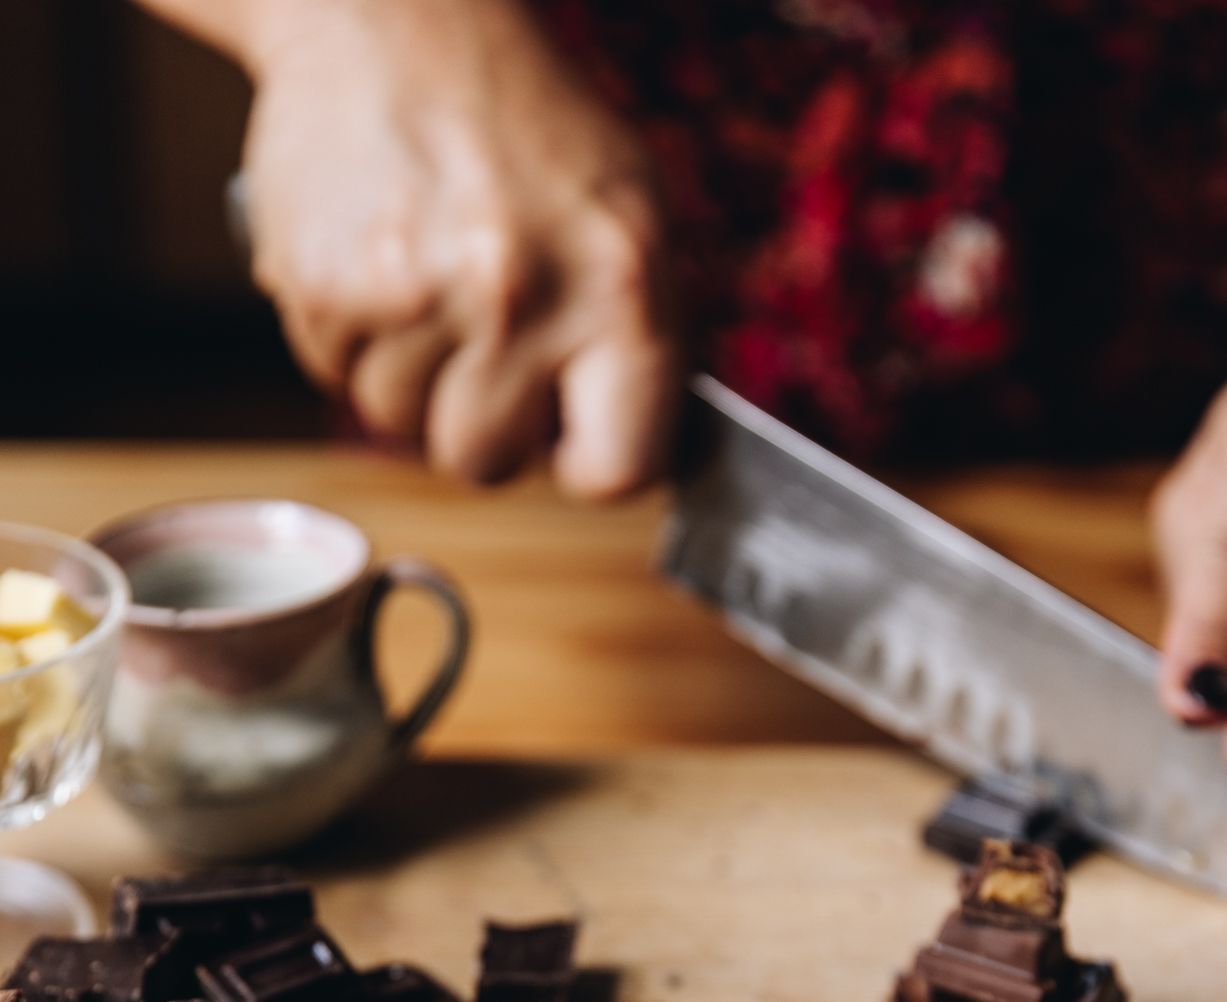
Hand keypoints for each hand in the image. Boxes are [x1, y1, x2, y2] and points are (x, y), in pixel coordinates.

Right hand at [234, 0, 679, 494]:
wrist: (391, 14)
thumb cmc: (521, 123)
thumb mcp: (626, 216)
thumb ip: (635, 340)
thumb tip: (625, 454)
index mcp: (619, 284)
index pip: (620, 467)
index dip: (588, 464)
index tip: (571, 443)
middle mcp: (519, 295)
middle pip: (485, 462)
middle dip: (478, 420)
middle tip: (478, 342)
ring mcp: (416, 294)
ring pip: (399, 423)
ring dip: (406, 373)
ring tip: (425, 279)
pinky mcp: (327, 287)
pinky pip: (335, 375)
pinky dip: (349, 334)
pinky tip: (374, 260)